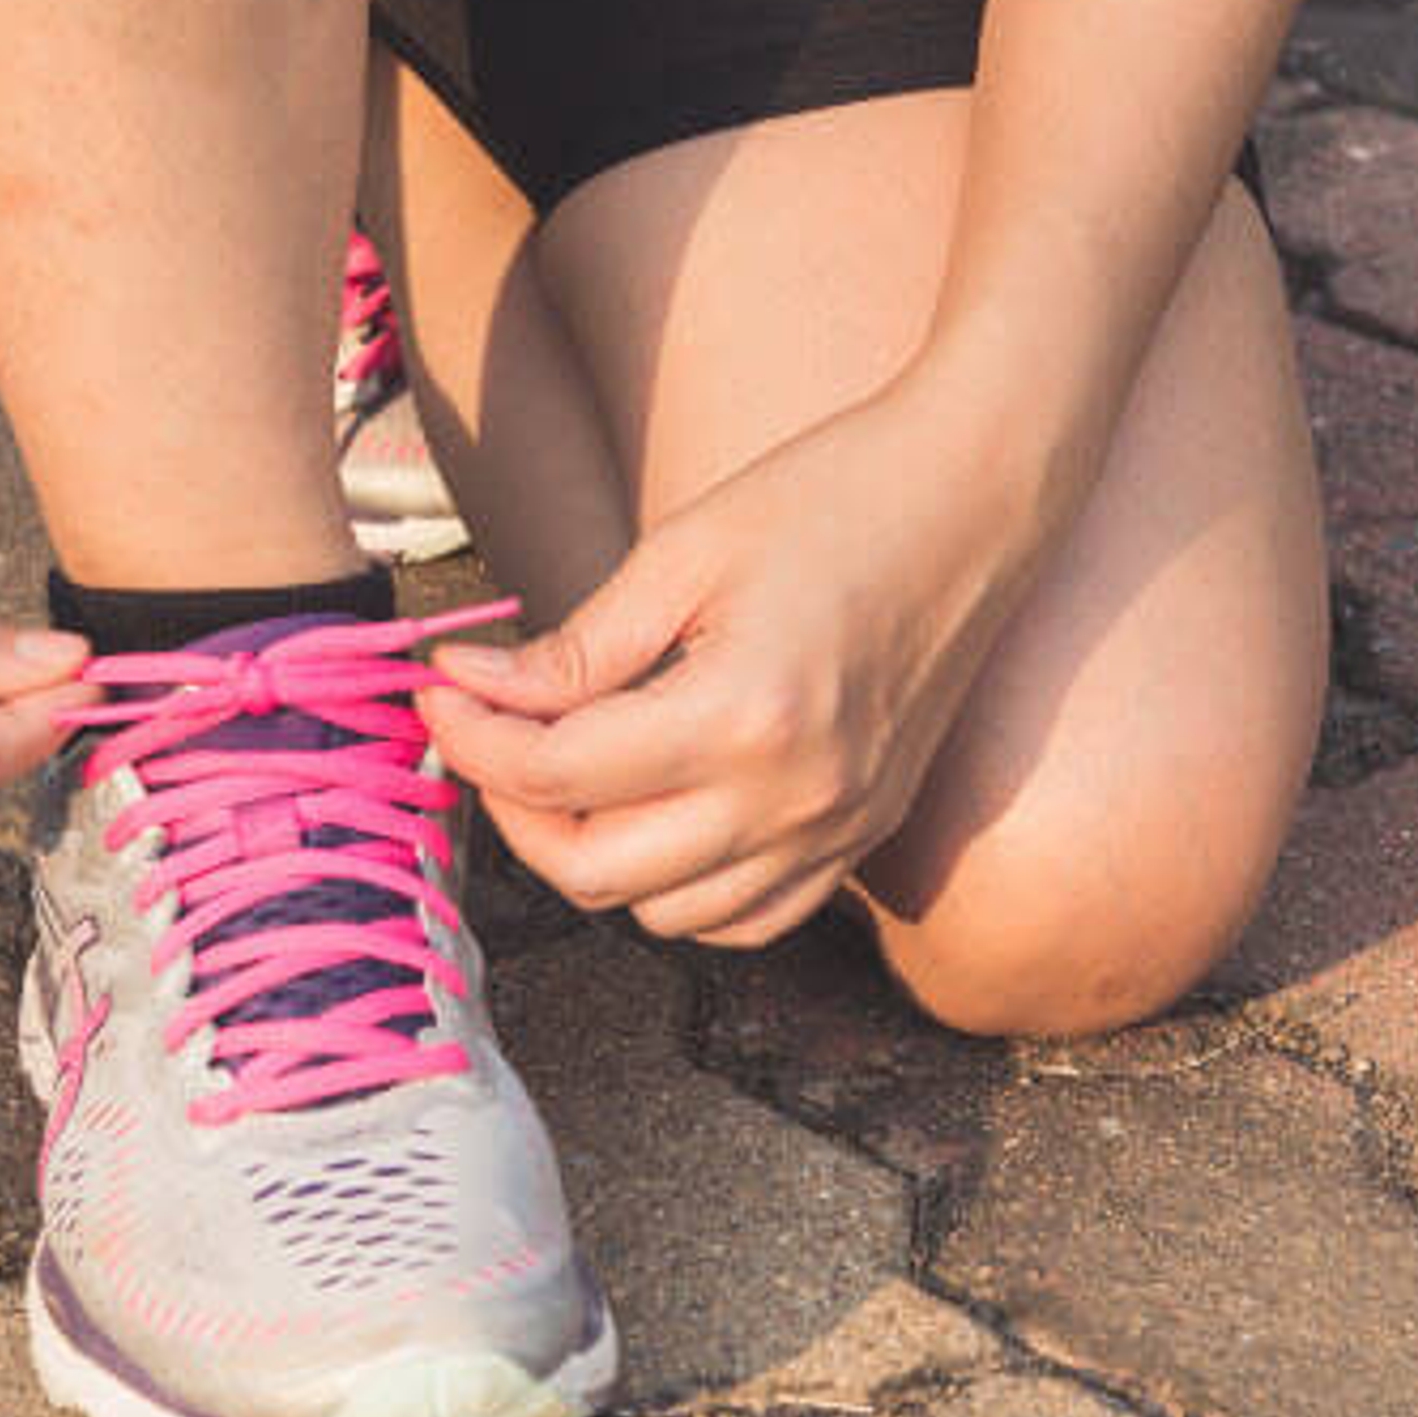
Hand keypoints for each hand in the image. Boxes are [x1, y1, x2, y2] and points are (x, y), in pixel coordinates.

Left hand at [418, 381, 1050, 949]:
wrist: (976, 496)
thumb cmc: (831, 497)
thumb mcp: (683, 555)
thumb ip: (576, 648)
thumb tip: (470, 689)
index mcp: (743, 718)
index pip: (558, 774)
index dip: (473, 737)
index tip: (441, 690)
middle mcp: (793, 800)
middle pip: (596, 871)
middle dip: (514, 807)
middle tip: (488, 733)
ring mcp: (837, 831)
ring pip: (664, 916)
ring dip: (594, 855)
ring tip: (569, 769)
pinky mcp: (862, 838)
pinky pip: (745, 920)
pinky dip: (680, 891)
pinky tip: (654, 816)